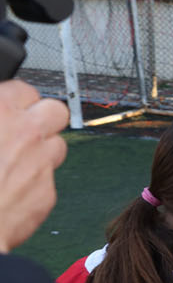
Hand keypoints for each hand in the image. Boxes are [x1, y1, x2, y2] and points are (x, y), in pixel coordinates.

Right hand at [0, 81, 68, 252]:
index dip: (14, 100)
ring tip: (15, 161)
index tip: (8, 109)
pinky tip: (10, 190)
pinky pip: (48, 180)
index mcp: (0, 111)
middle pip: (54, 111)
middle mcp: (26, 134)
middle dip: (41, 118)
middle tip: (23, 129)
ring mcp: (41, 164)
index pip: (22, 88)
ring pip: (57, 145)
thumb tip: (0, 110)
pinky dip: (33, 183)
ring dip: (41, 150)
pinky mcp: (46, 194)